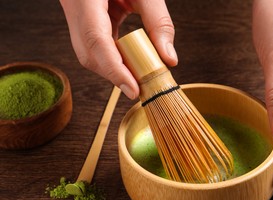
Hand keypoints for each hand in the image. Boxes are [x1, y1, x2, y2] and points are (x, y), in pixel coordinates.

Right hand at [60, 0, 177, 98]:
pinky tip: (129, 60)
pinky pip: (94, 44)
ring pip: (89, 53)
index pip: (96, 39)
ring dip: (114, 68)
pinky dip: (113, 57)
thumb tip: (169, 59)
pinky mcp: (82, 18)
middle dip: (115, 74)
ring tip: (138, 75)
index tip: (133, 89)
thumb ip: (159, 22)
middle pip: (89, 53)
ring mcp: (74, 13)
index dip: (114, 69)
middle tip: (140, 86)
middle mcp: (73, 5)